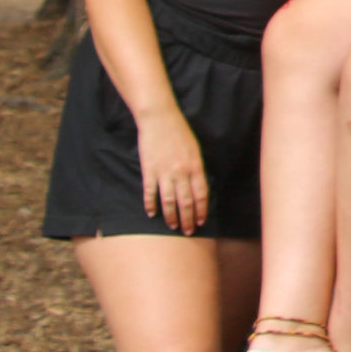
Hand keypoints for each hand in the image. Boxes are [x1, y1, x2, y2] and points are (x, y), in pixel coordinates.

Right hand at [136, 107, 209, 234]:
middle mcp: (181, 172)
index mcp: (196, 167)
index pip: (201, 195)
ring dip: (171, 216)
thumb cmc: (180, 133)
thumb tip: (198, 188)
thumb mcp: (195, 150)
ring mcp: (164, 172)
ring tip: (172, 227)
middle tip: (188, 231)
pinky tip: (151, 213)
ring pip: (169, 201)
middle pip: (186, 202)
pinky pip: (150, 192)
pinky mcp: (149, 170)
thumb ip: (197, 169)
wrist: (160, 119)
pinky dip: (150, 204)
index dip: (202, 210)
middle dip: (188, 219)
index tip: (202, 221)